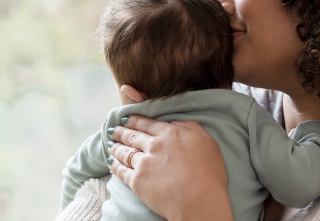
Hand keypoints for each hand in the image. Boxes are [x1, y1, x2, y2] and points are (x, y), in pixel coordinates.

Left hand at [107, 115, 232, 220]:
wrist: (199, 200)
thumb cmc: (209, 174)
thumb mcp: (208, 142)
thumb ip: (192, 128)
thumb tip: (176, 122)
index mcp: (171, 134)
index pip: (148, 124)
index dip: (135, 120)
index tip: (127, 119)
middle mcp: (154, 145)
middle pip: (133, 136)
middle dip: (121, 132)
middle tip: (113, 130)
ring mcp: (143, 163)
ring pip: (124, 152)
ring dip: (115, 147)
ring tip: (110, 145)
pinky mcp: (137, 181)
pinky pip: (121, 171)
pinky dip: (114, 165)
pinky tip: (110, 162)